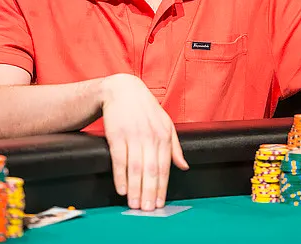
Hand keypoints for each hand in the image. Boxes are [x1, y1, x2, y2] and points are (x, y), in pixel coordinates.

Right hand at [101, 74, 188, 211]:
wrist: (122, 90)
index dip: (162, 187)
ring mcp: (132, 135)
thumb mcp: (166, 123)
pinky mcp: (116, 135)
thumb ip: (175, 147)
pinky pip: (118, 159)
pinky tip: (121, 189)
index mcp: (164, 135)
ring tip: (134, 204)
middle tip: (147, 210)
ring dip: (134, 188)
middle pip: (151, 170)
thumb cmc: (145, 109)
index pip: (165, 167)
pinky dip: (120, 176)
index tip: (160, 204)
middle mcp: (150, 136)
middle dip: (149, 192)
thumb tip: (184, 167)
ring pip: (135, 167)